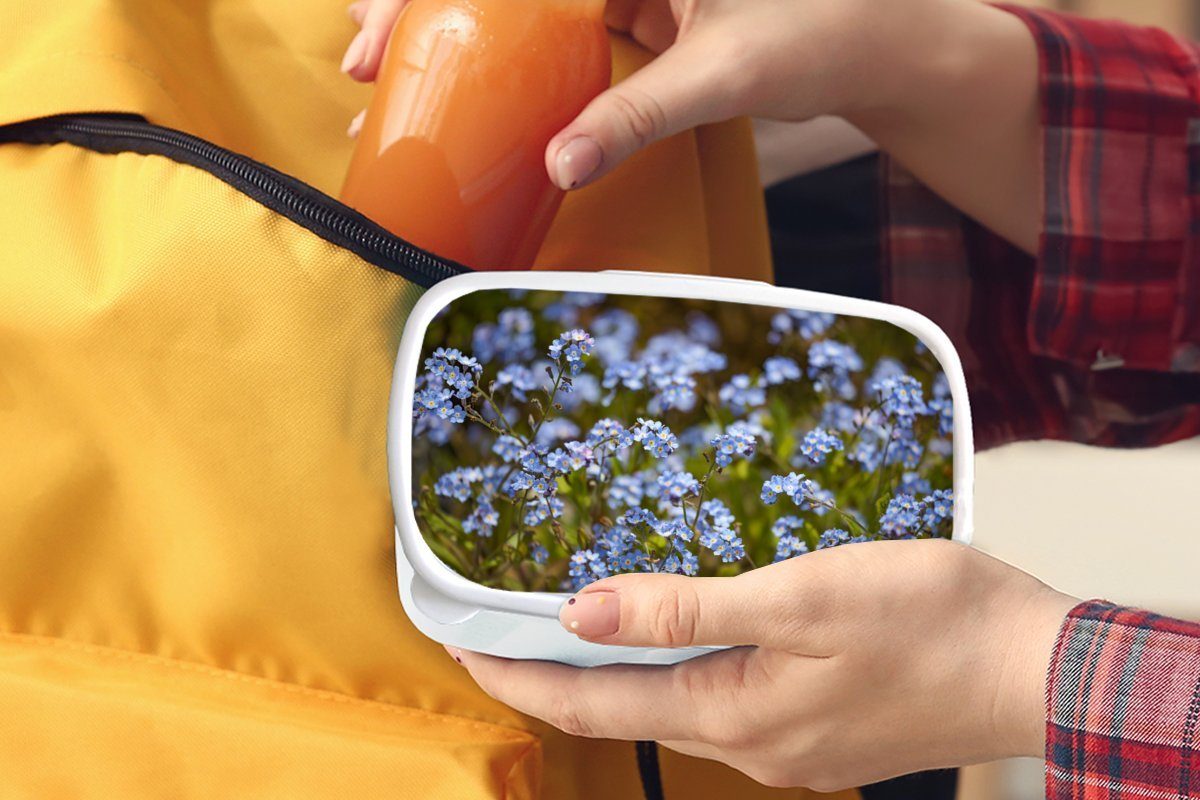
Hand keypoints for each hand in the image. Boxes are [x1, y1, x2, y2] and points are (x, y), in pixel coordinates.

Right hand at [340, 0, 1039, 250]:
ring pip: (518, 7)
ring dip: (455, 41)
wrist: (873, 46)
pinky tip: (468, 99)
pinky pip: (552, 35)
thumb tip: (559, 164)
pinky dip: (507, 64)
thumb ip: (639, 114)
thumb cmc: (820, 32)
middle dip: (421, 11)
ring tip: (390, 86)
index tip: (382, 30)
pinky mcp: (631, 13)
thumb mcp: (723, 73)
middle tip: (362, 64)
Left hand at [448, 540, 1076, 789]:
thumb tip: (586, 612)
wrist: (1034, 667)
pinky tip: (681, 639)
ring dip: (617, 672)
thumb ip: (690, 609)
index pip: (595, 701)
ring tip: (574, 627)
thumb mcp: (803, 596)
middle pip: (625, 709)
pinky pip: (722, 702)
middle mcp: (751, 743)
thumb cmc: (932, 622)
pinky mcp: (817, 728)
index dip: (521, 673)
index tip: (462, 646)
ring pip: (673, 706)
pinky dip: (678, 671)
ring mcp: (787, 743)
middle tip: (500, 632)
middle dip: (556, 674)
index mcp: (735, 713)